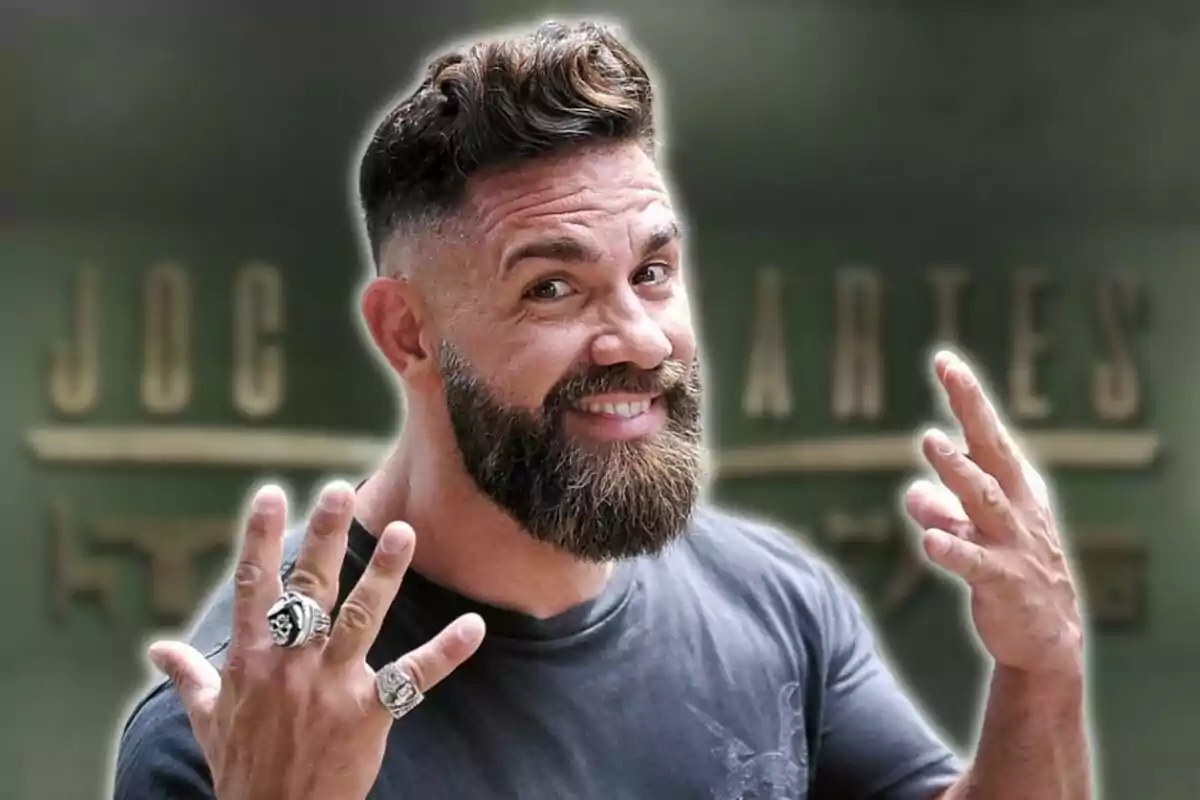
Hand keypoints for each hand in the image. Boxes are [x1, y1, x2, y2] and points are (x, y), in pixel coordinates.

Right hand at [147, 482, 485, 799]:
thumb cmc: (242, 769)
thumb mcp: (207, 720)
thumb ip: (190, 677)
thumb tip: (157, 651)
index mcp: (251, 660)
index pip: (253, 587)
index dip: (260, 539)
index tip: (270, 493)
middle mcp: (290, 665)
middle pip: (309, 589)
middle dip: (323, 538)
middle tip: (338, 490)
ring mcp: (330, 688)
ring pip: (360, 620)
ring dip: (384, 575)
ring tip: (403, 532)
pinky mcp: (367, 714)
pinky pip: (411, 678)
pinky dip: (445, 653)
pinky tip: (474, 627)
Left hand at [903, 351, 1083, 678]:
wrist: (1046, 639)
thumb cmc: (1010, 574)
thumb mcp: (975, 536)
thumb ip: (942, 512)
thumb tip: (914, 494)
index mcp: (1012, 489)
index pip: (987, 435)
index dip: (969, 398)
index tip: (946, 361)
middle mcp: (1015, 507)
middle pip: (992, 451)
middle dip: (972, 409)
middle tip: (949, 372)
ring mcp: (1011, 543)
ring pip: (983, 499)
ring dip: (957, 470)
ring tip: (930, 442)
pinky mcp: (1003, 582)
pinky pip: (975, 563)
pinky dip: (953, 548)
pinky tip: (929, 541)